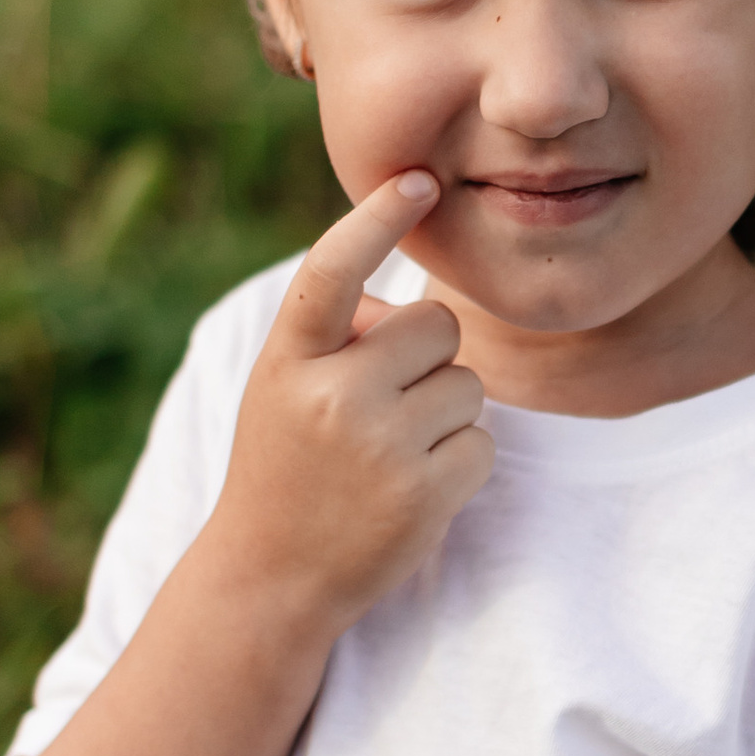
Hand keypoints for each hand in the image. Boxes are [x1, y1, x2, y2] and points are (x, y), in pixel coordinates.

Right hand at [206, 173, 492, 634]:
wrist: (271, 576)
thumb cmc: (286, 463)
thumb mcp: (284, 387)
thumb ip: (339, 334)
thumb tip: (413, 308)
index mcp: (288, 358)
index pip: (333, 270)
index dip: (375, 220)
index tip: (417, 180)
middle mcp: (331, 395)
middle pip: (436, 326)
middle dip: (427, 357)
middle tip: (384, 405)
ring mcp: (379, 446)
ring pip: (468, 384)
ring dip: (446, 412)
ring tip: (393, 452)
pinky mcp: (424, 493)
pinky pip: (483, 442)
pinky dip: (461, 462)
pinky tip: (413, 488)